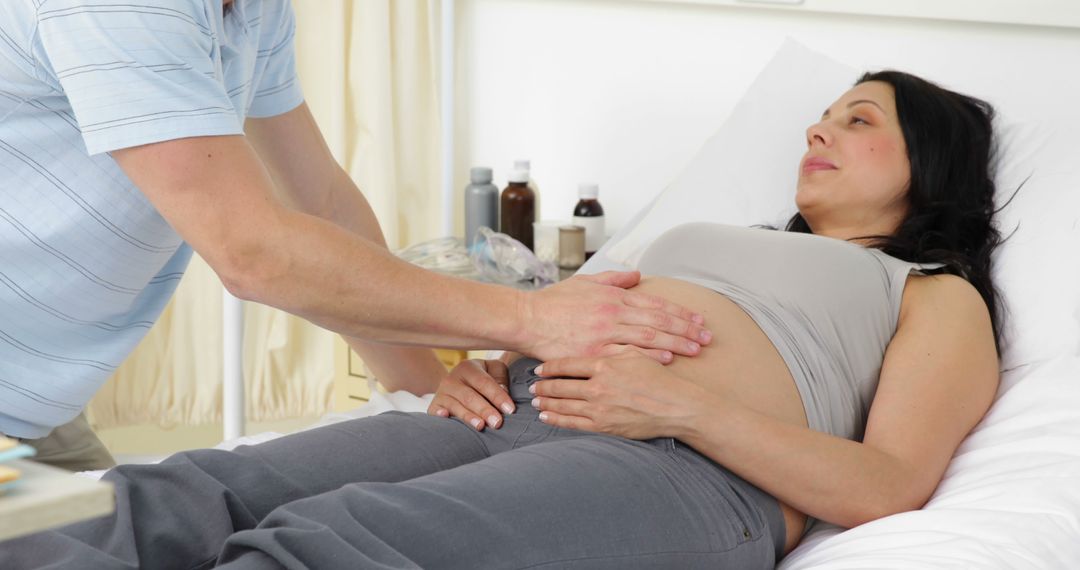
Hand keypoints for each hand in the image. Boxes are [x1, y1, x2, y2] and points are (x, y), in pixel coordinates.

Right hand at [428, 359, 515, 430]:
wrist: (457, 384)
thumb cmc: (482, 379)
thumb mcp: (494, 371)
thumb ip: (500, 378)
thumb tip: (503, 392)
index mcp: (468, 367)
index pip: (485, 383)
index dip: (498, 396)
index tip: (510, 410)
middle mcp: (452, 379)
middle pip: (470, 396)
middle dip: (484, 410)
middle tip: (497, 422)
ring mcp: (441, 393)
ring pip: (455, 406)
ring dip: (468, 416)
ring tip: (481, 426)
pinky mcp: (434, 407)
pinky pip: (436, 412)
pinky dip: (440, 416)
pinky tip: (446, 417)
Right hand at [517, 271, 711, 362]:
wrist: (526, 318)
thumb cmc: (554, 302)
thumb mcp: (585, 283)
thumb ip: (613, 279)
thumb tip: (637, 275)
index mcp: (613, 297)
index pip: (655, 304)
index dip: (680, 312)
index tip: (699, 319)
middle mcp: (612, 313)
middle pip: (658, 321)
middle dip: (686, 329)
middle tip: (707, 337)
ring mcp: (603, 333)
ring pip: (647, 337)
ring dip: (675, 343)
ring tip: (695, 350)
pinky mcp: (593, 352)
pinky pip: (626, 354)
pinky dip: (648, 356)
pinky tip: (666, 359)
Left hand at [529, 352, 708, 439]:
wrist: (676, 406)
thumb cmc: (658, 378)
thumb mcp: (635, 354)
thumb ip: (613, 347)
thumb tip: (597, 340)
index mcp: (604, 364)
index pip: (568, 365)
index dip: (551, 367)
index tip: (540, 368)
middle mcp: (598, 386)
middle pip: (561, 385)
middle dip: (543, 386)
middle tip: (531, 385)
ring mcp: (599, 408)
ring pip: (563, 405)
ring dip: (546, 402)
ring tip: (535, 400)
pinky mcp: (604, 426)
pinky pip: (573, 423)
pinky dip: (556, 419)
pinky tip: (546, 417)